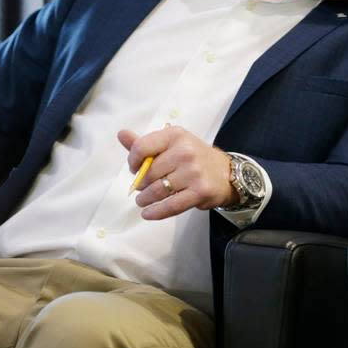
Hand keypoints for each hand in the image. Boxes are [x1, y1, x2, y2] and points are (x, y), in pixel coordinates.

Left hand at [120, 126, 235, 219]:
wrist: (226, 173)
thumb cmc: (194, 158)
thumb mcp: (172, 144)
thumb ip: (145, 142)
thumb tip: (121, 134)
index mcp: (175, 135)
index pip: (142, 147)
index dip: (133, 161)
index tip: (135, 168)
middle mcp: (186, 151)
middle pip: (148, 173)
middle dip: (141, 183)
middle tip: (143, 187)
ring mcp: (194, 172)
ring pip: (157, 190)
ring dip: (145, 199)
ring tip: (143, 200)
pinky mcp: (200, 192)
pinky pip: (171, 206)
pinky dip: (156, 212)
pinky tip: (147, 214)